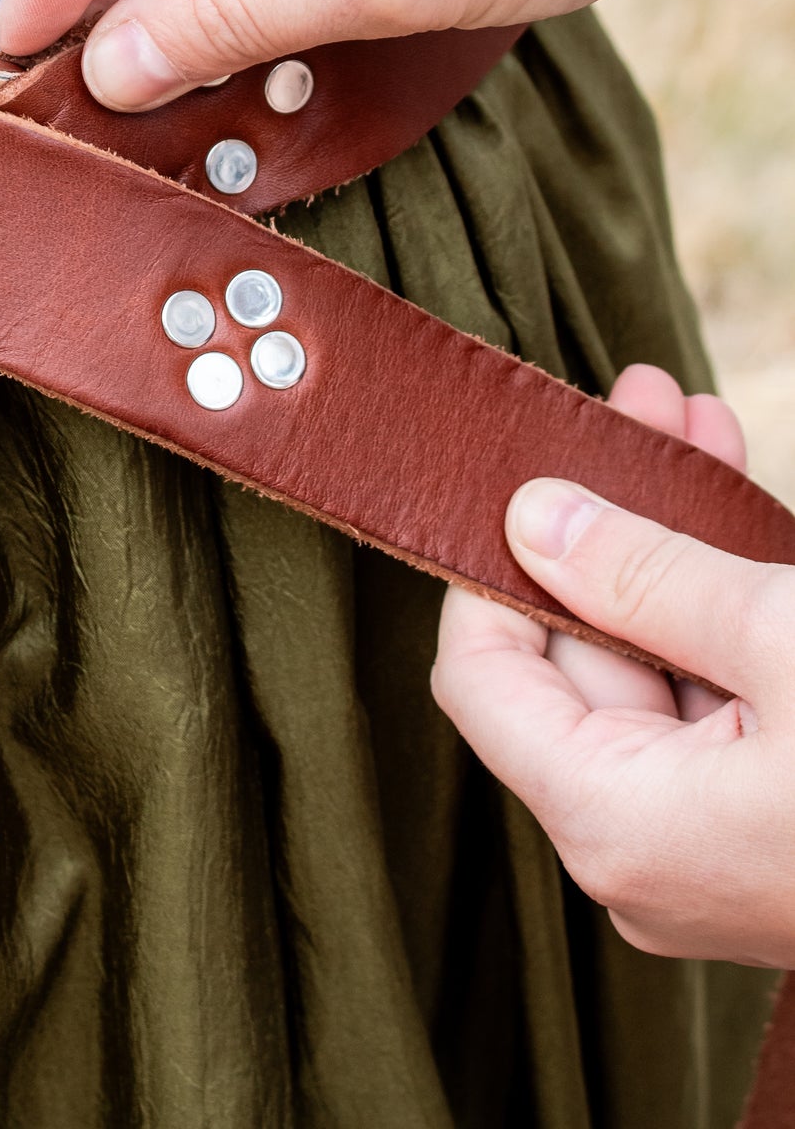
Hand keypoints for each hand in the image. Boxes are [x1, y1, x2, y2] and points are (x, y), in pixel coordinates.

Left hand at [432, 363, 794, 966]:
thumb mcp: (782, 636)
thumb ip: (642, 574)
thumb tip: (530, 517)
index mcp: (614, 820)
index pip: (481, 676)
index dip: (491, 563)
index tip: (527, 462)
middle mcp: (642, 849)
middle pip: (575, 655)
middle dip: (606, 514)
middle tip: (638, 397)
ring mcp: (710, 845)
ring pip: (656, 663)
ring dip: (671, 540)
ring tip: (689, 418)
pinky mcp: (772, 824)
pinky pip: (718, 699)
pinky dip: (722, 605)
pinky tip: (738, 499)